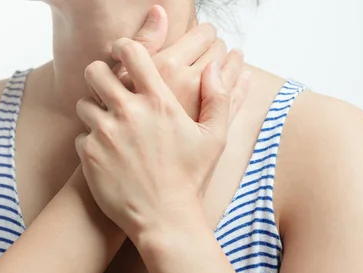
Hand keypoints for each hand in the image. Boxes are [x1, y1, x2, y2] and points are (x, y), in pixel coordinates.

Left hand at [75, 38, 249, 242]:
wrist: (164, 218)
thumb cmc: (190, 178)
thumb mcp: (214, 138)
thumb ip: (218, 98)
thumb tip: (214, 68)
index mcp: (159, 102)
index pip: (132, 53)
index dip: (123, 47)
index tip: (122, 54)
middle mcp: (128, 112)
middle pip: (96, 71)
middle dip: (100, 75)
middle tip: (108, 88)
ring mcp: (105, 133)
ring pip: (83, 103)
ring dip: (94, 110)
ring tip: (110, 126)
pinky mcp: (89, 154)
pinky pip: (81, 135)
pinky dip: (91, 142)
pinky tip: (108, 154)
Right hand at [110, 5, 240, 120]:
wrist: (132, 167)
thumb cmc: (120, 122)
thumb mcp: (123, 78)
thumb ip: (144, 44)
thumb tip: (160, 11)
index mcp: (167, 67)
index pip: (202, 35)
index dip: (205, 32)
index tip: (204, 35)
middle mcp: (189, 84)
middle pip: (219, 51)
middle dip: (220, 46)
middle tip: (217, 47)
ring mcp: (203, 107)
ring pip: (233, 73)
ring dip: (235, 62)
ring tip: (234, 59)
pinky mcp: (212, 128)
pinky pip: (236, 100)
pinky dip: (243, 86)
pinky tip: (243, 78)